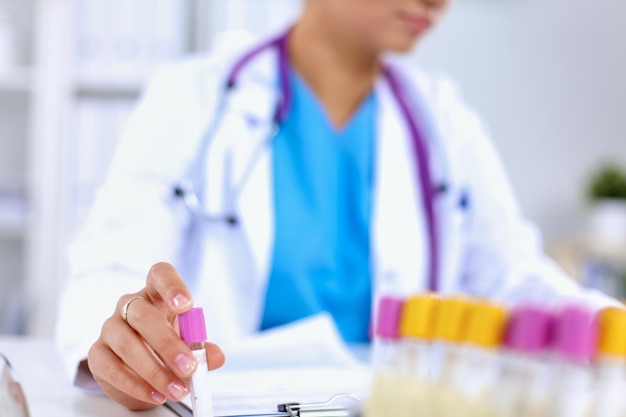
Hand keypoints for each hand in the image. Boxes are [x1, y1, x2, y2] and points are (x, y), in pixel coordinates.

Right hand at [87, 262, 225, 409]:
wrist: (137, 369)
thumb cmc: (166, 345)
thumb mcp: (188, 343)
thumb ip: (202, 349)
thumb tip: (216, 356)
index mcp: (155, 293)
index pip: (160, 276)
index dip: (172, 287)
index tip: (186, 305)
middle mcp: (129, 305)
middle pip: (143, 315)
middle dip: (168, 344)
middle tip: (188, 367)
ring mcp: (110, 328)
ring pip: (127, 345)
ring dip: (155, 371)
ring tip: (177, 389)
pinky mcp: (98, 354)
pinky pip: (112, 369)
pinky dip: (136, 385)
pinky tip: (155, 394)